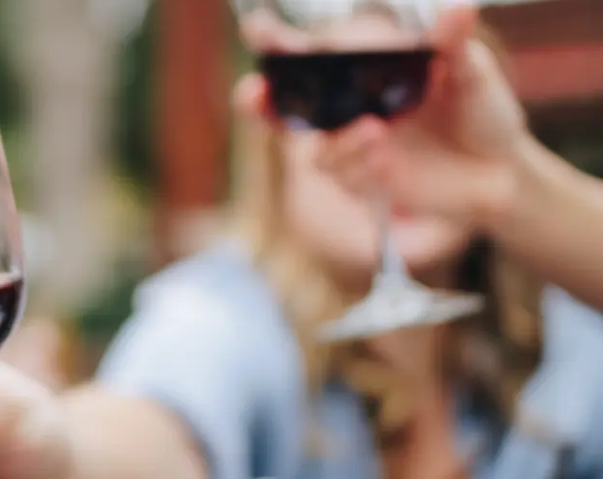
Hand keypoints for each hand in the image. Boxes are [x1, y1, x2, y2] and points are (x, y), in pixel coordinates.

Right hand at [238, 5, 527, 224]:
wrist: (503, 170)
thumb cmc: (481, 112)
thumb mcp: (472, 72)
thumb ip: (454, 42)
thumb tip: (456, 7)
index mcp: (364, 73)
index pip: (309, 56)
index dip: (276, 43)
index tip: (257, 28)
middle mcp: (349, 111)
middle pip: (285, 109)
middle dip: (259, 104)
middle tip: (253, 92)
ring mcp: (354, 148)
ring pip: (317, 150)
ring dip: (337, 141)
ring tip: (373, 131)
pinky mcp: (367, 182)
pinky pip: (346, 177)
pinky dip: (360, 166)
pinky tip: (385, 158)